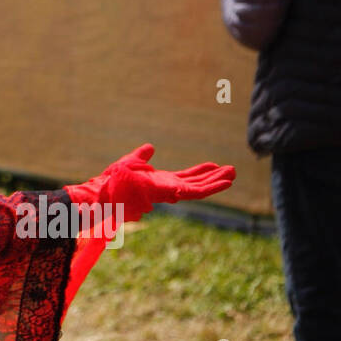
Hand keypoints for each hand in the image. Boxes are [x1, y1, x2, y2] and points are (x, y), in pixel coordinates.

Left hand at [65, 143, 235, 220]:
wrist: (107, 189)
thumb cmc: (115, 179)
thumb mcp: (132, 162)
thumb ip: (142, 156)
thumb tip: (150, 147)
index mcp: (161, 182)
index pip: (186, 177)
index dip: (200, 172)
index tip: (214, 165)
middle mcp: (169, 188)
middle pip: (197, 183)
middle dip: (214, 177)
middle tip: (232, 170)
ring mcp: (171, 191)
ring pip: (200, 188)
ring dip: (217, 181)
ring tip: (234, 174)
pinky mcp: (172, 193)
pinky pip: (195, 192)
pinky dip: (211, 187)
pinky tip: (226, 182)